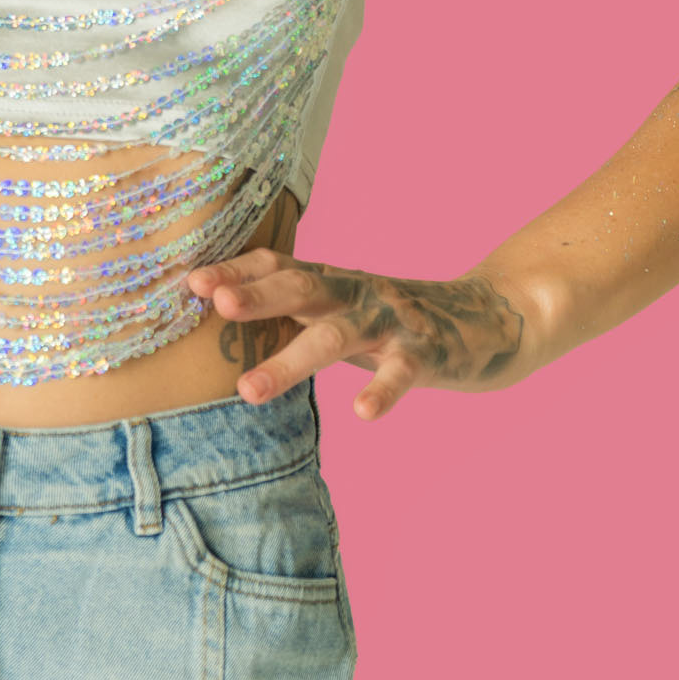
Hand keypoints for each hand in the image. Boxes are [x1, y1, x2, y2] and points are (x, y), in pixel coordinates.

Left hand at [184, 250, 532, 419]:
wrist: (488, 319)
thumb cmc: (394, 320)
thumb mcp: (341, 308)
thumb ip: (293, 309)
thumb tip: (220, 313)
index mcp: (331, 281)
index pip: (278, 265)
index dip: (236, 270)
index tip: (189, 282)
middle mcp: (356, 293)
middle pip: (300, 289)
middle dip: (257, 297)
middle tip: (216, 305)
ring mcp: (392, 321)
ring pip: (336, 337)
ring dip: (290, 362)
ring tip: (248, 392)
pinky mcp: (427, 353)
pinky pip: (402, 372)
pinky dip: (382, 391)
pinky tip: (362, 414)